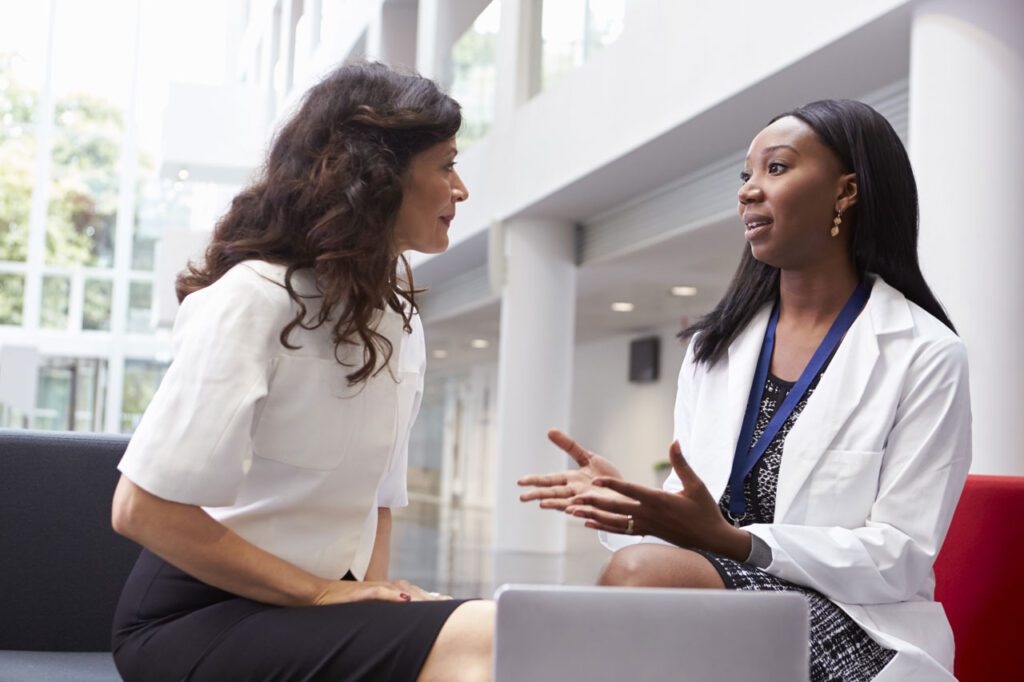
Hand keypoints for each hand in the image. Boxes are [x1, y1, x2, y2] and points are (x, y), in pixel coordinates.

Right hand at [313, 578, 451, 605]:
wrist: (320, 594)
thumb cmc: (343, 603)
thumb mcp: (367, 609)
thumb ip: (383, 610)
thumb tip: (399, 612)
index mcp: (386, 591)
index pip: (414, 594)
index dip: (431, 598)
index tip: (448, 603)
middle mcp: (383, 586)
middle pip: (413, 591)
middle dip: (431, 598)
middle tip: (448, 604)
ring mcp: (373, 588)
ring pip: (400, 590)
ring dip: (417, 596)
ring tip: (433, 603)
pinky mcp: (360, 592)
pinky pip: (378, 592)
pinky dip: (392, 596)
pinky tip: (404, 599)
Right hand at [518, 429, 625, 511]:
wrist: (626, 492)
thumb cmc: (606, 477)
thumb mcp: (587, 457)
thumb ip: (569, 446)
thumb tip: (549, 430)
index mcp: (570, 480)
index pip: (549, 480)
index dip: (535, 481)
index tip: (520, 482)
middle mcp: (575, 492)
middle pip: (553, 493)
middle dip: (538, 495)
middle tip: (522, 497)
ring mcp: (586, 502)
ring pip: (567, 504)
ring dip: (555, 505)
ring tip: (542, 505)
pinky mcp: (600, 509)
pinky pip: (588, 511)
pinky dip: (579, 510)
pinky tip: (571, 510)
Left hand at [566, 441, 751, 560]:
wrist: (712, 540)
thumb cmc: (705, 511)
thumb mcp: (696, 485)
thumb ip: (682, 463)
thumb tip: (675, 442)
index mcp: (659, 501)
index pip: (631, 491)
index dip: (612, 485)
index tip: (595, 480)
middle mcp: (649, 515)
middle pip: (616, 508)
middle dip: (594, 502)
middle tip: (574, 499)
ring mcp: (646, 526)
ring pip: (614, 521)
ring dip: (593, 515)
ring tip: (573, 510)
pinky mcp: (647, 532)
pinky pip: (621, 530)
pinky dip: (603, 526)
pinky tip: (588, 522)